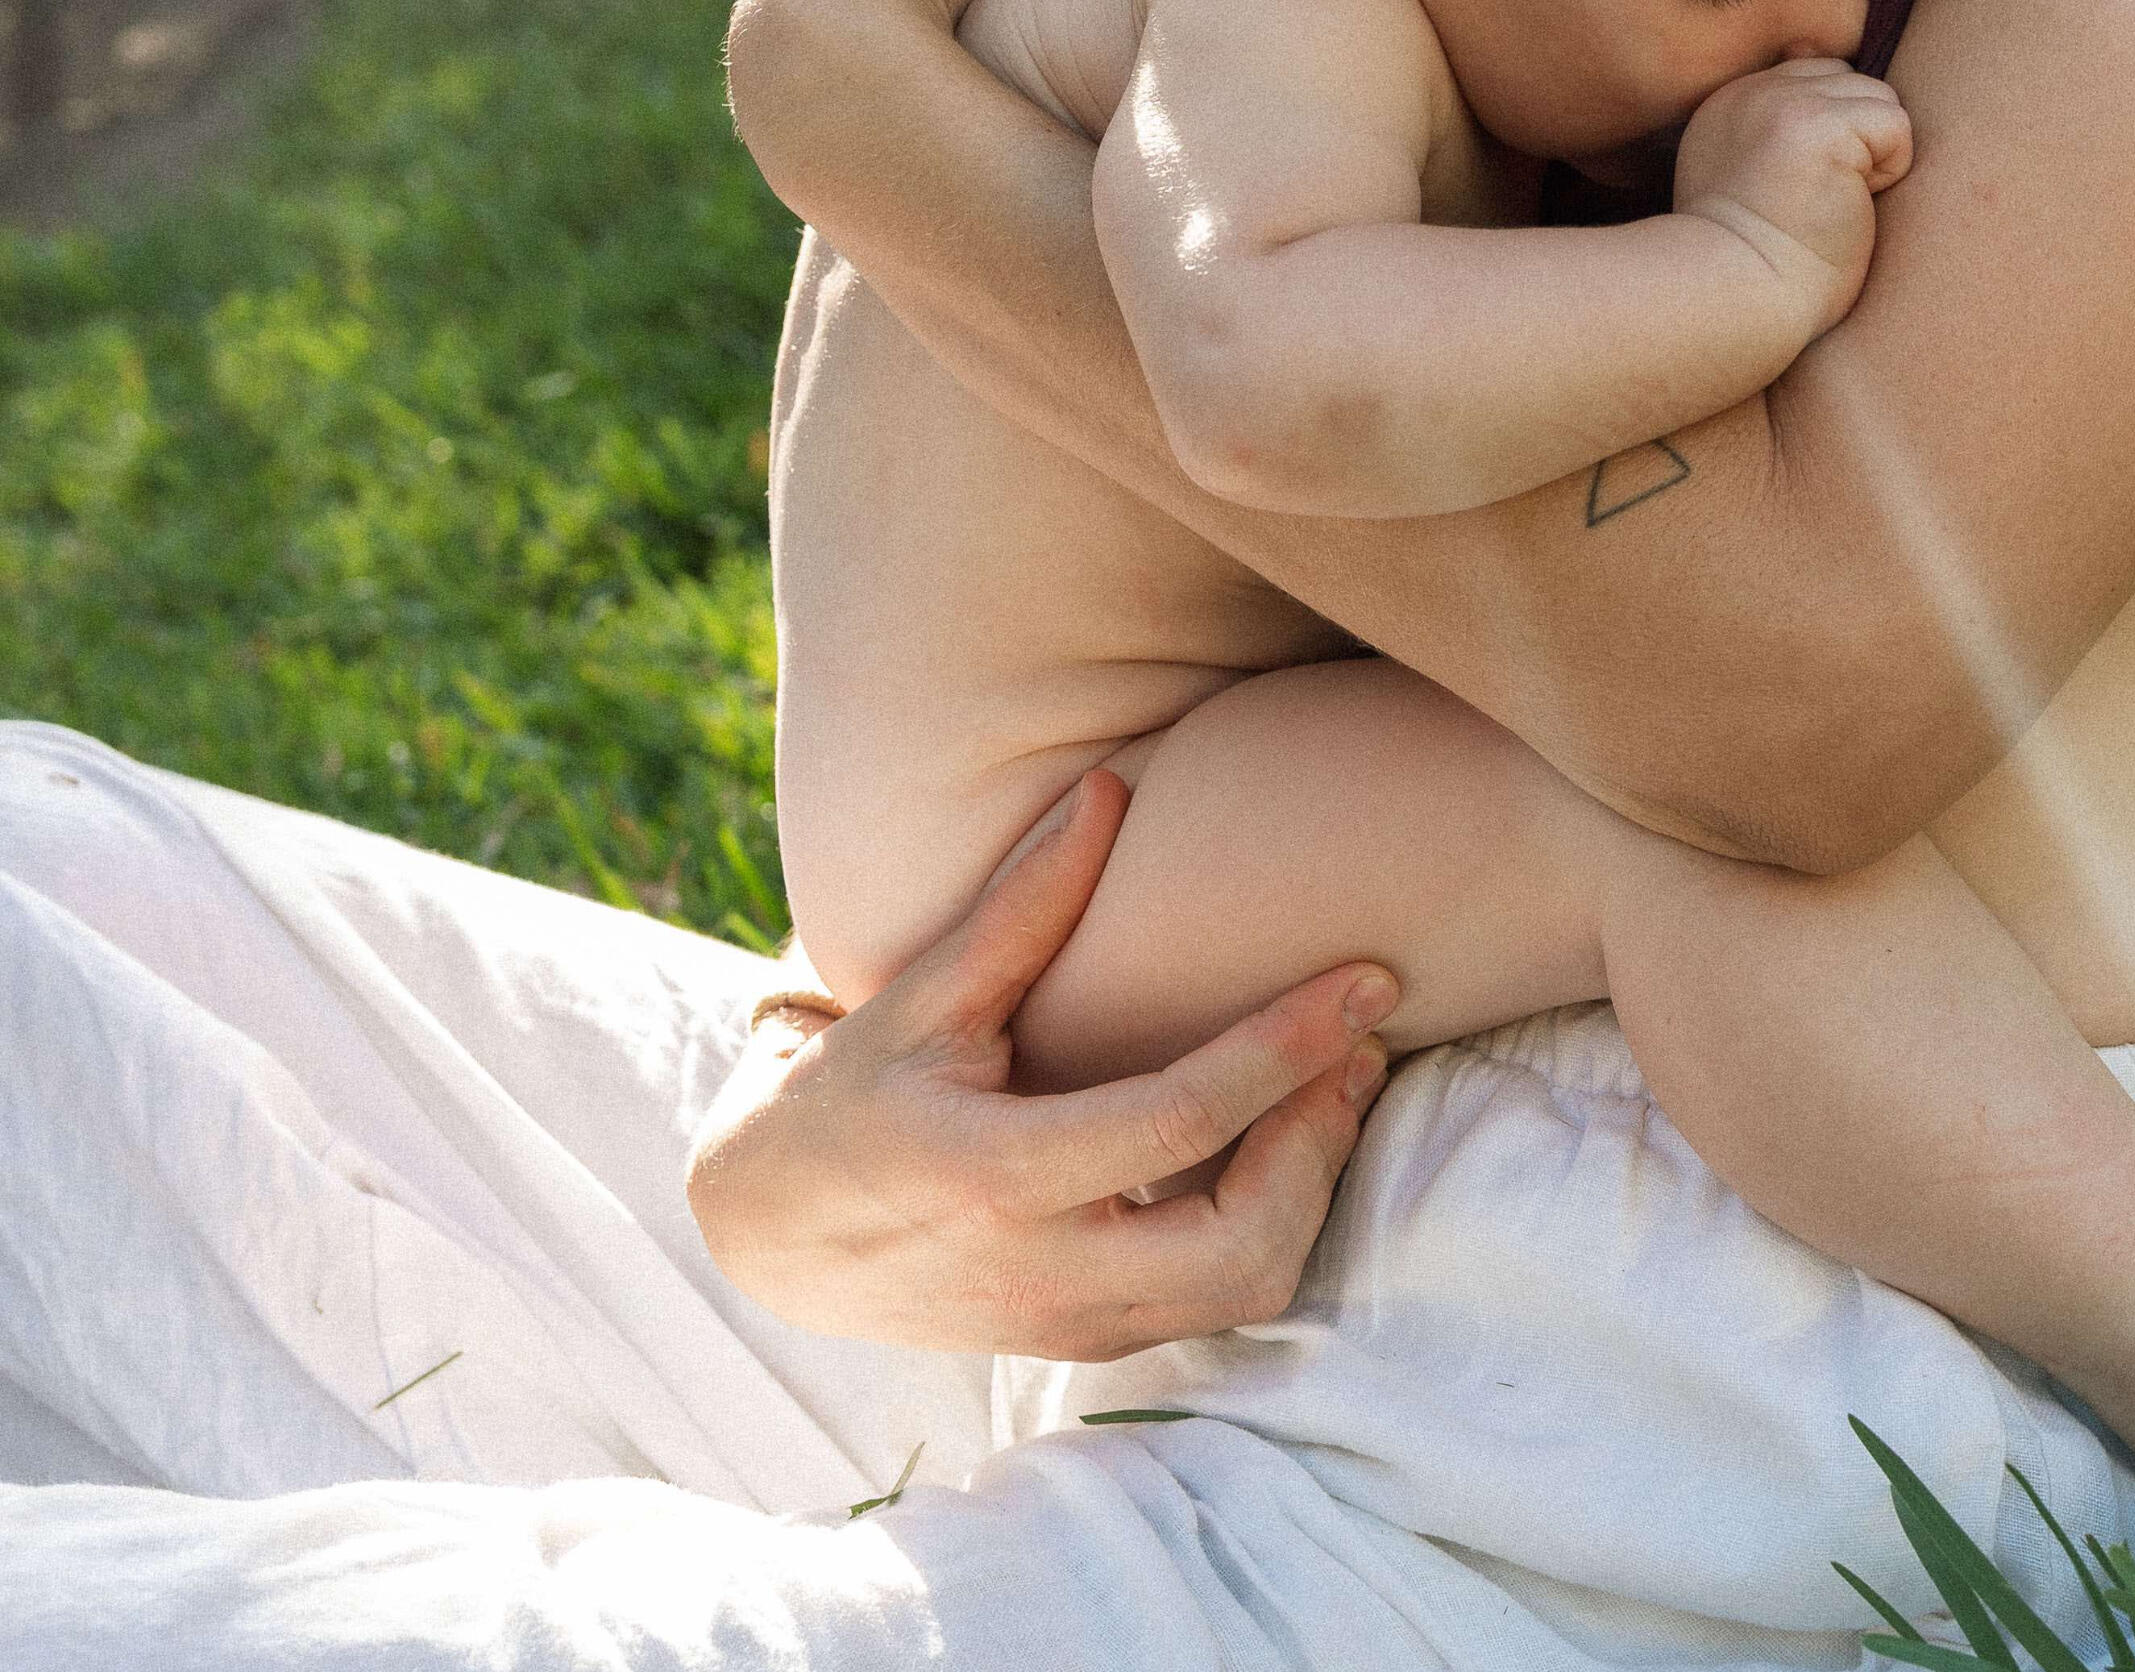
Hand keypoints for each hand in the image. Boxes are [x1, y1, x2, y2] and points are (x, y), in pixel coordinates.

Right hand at [685, 770, 1397, 1358]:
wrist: (768, 1237)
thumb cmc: (848, 1096)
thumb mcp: (921, 997)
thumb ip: (1023, 903)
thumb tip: (1110, 790)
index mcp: (994, 1177)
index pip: (1179, 1125)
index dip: (1286, 1052)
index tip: (1365, 984)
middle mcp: (1041, 1273)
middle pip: (1241, 1244)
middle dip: (1320, 1142)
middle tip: (1361, 1043)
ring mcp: (1067, 1326)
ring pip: (1244, 1289)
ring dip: (1310, 1185)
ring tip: (1337, 1080)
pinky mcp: (1084, 1344)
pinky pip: (1213, 1302)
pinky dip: (1271, 1220)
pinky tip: (1285, 1135)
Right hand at [1674, 58, 1913, 333]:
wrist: (1739, 300)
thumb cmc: (1754, 265)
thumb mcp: (1745, 182)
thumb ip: (1773, 133)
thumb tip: (1826, 86)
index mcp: (1731, 104)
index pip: (1816, 78)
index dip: (1835, 134)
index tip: (1807, 191)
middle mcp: (1753, 91)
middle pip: (1851, 81)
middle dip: (1858, 139)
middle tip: (1823, 201)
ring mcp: (1784, 101)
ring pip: (1879, 97)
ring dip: (1876, 155)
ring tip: (1834, 204)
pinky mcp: (1821, 126)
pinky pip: (1896, 125)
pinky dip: (1891, 171)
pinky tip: (1850, 206)